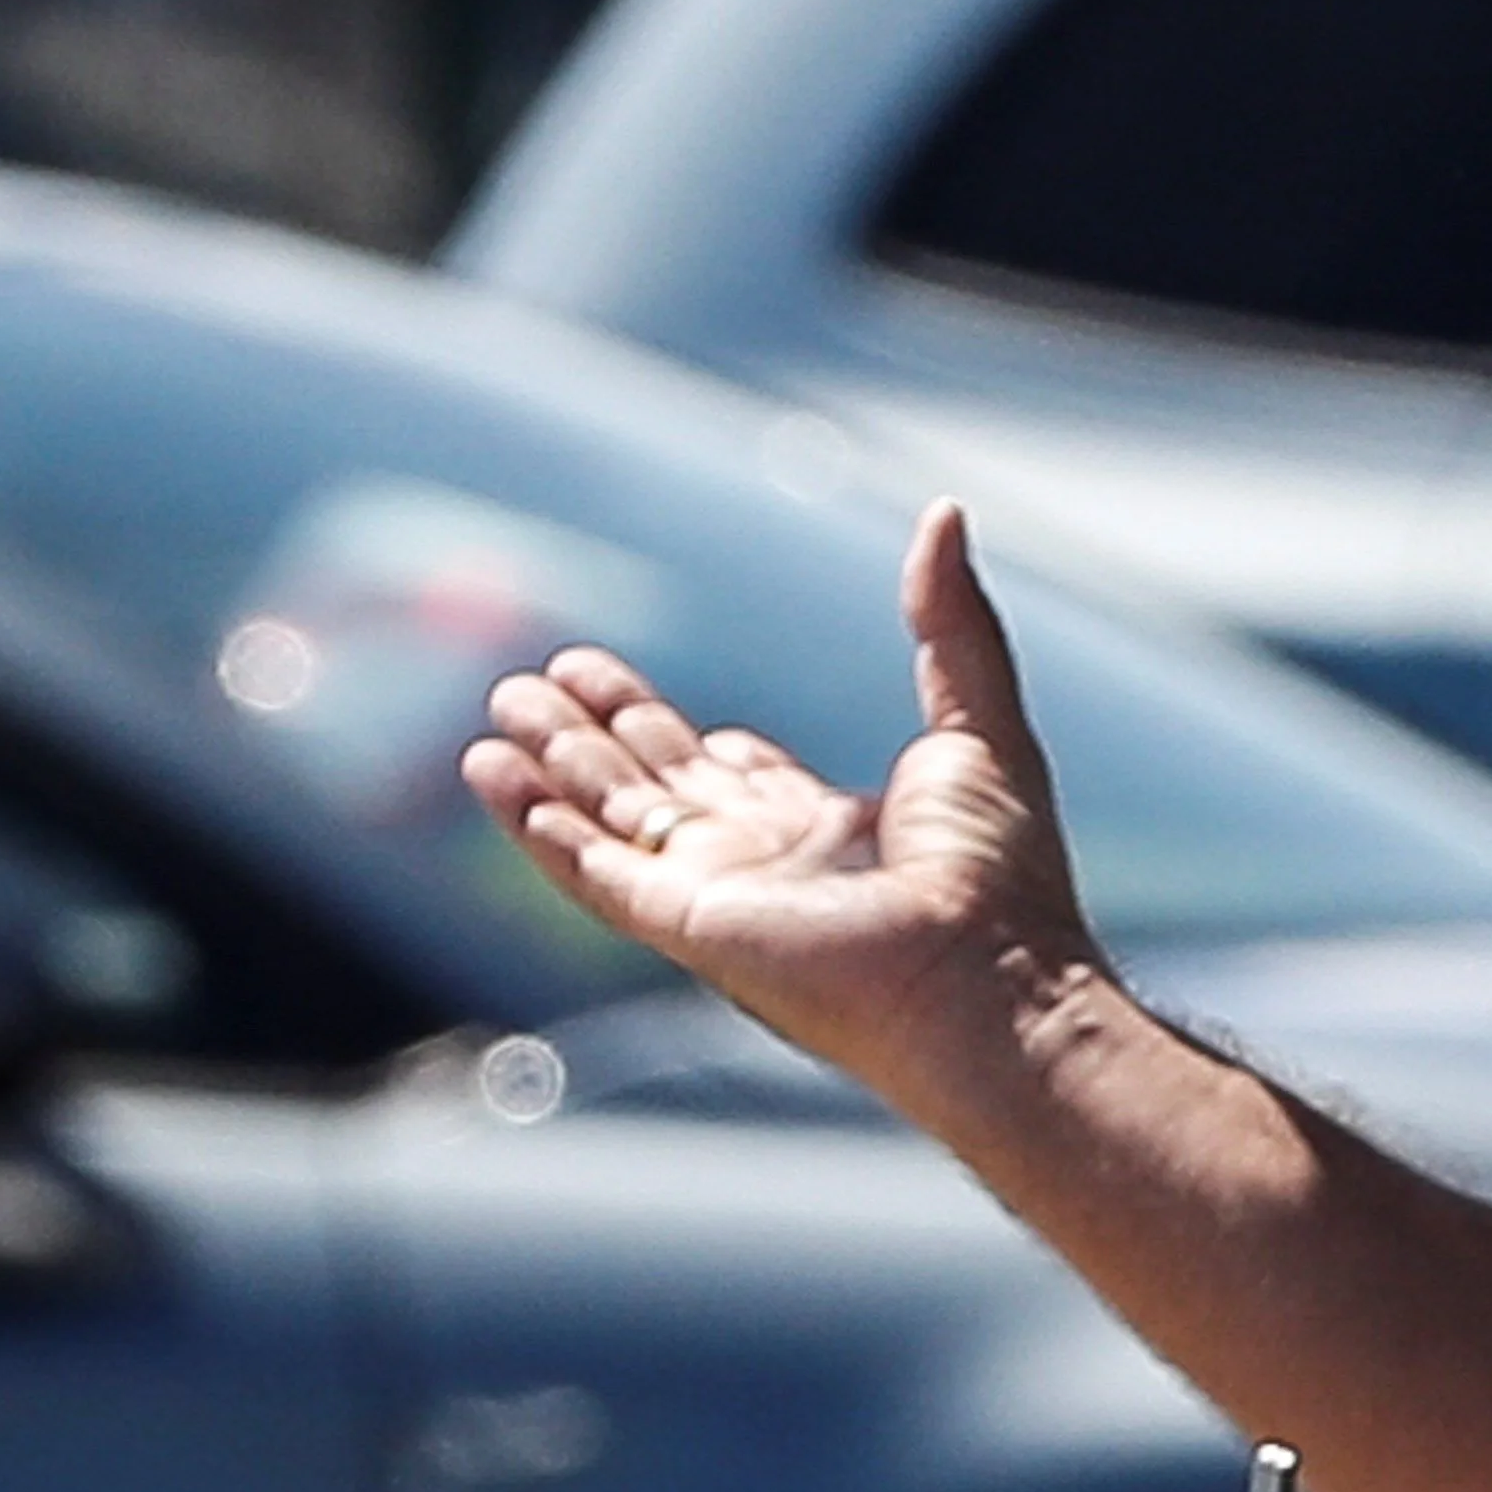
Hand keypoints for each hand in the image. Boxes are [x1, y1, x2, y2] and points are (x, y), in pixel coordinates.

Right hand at [461, 500, 1104, 1096]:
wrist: (986, 978)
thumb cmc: (997, 872)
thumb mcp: (979, 720)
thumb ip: (951, 621)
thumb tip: (945, 514)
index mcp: (837, 830)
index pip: (739, 778)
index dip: (686, 739)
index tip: (627, 698)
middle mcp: (770, 867)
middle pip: (660, 789)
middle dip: (597, 735)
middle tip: (538, 681)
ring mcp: (722, 898)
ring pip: (613, 821)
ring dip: (553, 767)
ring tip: (501, 710)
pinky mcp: (686, 925)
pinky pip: (593, 870)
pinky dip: (537, 824)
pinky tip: (493, 774)